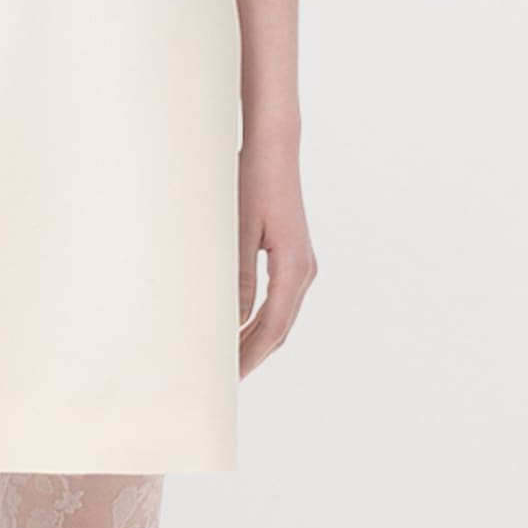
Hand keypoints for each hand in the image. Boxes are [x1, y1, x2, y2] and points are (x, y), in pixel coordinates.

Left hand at [237, 131, 316, 376]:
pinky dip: (260, 320)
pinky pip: (278, 300)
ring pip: (280, 317)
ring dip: (256, 340)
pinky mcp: (292, 256)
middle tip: (223, 379)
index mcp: (294, 268)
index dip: (251, 356)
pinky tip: (238, 328)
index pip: (272, 327)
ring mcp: (301, 264)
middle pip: (279, 328)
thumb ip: (236, 278)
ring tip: (227, 360)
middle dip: (252, 355)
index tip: (230, 378)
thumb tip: (230, 322)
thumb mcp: (237, 231)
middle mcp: (304, 270)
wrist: (273, 148)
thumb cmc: (253, 181)